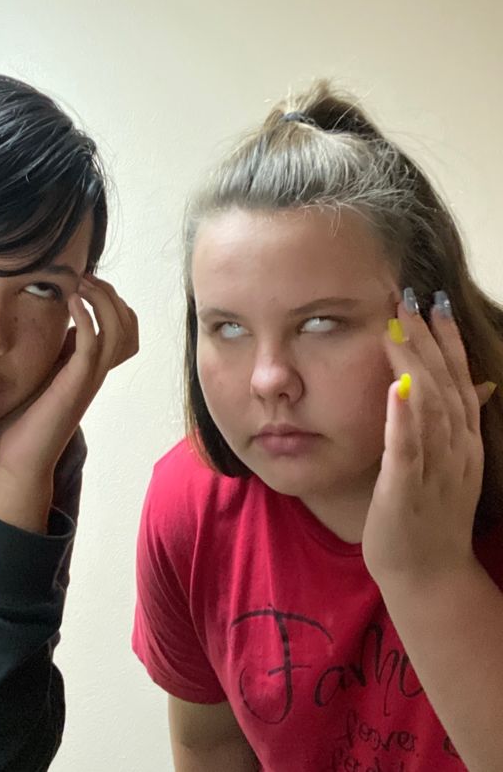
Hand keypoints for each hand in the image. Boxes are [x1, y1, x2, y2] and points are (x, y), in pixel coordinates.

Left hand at [0, 273, 138, 531]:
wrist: (20, 457)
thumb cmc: (24, 417)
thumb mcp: (40, 371)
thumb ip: (52, 348)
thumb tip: (48, 317)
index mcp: (91, 366)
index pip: (124, 329)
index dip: (112, 300)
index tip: (84, 281)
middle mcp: (98, 370)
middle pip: (129, 326)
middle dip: (111, 295)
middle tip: (85, 278)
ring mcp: (91, 377)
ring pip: (119, 331)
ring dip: (103, 301)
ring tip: (81, 284)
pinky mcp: (77, 384)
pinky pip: (93, 343)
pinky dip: (87, 318)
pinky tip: (71, 302)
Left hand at [362, 291, 492, 589]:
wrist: (428, 575)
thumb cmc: (431, 516)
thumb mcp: (451, 464)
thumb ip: (458, 424)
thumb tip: (478, 385)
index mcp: (464, 443)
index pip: (459, 382)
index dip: (448, 341)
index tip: (435, 304)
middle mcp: (455, 452)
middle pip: (445, 386)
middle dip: (429, 341)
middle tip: (412, 300)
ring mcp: (434, 471)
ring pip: (429, 410)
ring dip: (416, 366)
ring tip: (400, 328)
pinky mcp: (406, 492)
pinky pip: (407, 450)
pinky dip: (402, 419)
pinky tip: (395, 389)